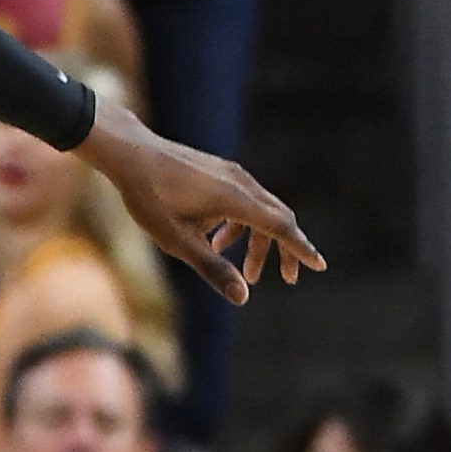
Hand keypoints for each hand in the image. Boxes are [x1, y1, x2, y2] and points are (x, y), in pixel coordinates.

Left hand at [78, 98, 324, 303]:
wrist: (131, 154)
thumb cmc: (149, 199)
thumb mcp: (178, 242)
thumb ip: (212, 268)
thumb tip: (243, 297)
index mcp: (237, 200)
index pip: (281, 227)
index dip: (301, 249)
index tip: (319, 265)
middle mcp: (242, 183)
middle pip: (278, 219)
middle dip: (283, 251)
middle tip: (286, 279)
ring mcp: (232, 173)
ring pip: (260, 210)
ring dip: (257, 241)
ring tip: (245, 271)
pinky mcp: (220, 170)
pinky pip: (243, 200)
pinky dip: (239, 224)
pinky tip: (216, 240)